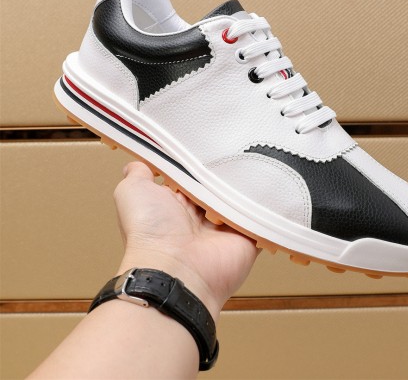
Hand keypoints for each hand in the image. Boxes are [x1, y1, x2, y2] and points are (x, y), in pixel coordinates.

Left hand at [113, 161, 259, 318]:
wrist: (176, 271)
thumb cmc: (150, 232)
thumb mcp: (132, 193)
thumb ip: (138, 174)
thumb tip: (139, 164)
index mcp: (177, 204)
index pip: (193, 175)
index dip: (198, 161)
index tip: (208, 141)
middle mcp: (202, 215)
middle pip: (219, 184)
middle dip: (225, 169)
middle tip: (235, 146)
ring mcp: (226, 226)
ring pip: (242, 196)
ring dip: (246, 183)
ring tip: (254, 159)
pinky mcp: (248, 236)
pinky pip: (263, 215)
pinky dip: (267, 203)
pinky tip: (271, 183)